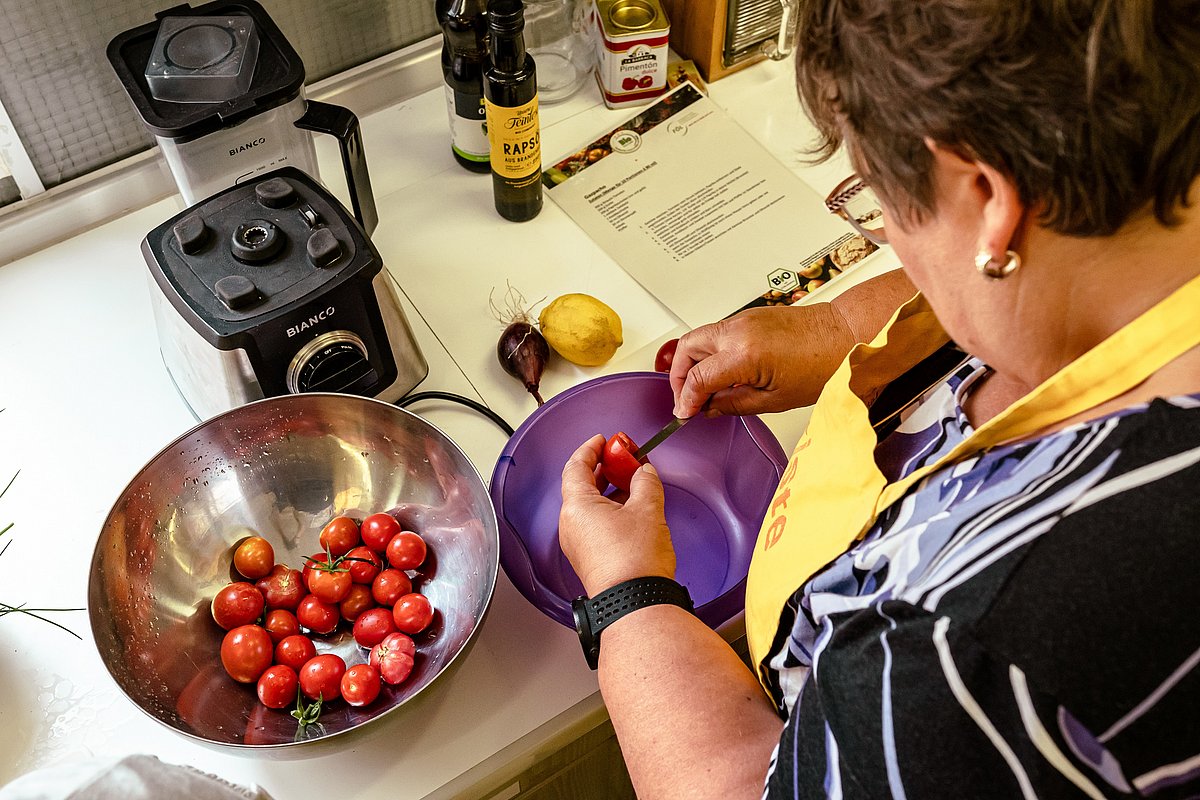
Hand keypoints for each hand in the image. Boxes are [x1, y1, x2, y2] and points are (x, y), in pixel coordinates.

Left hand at [558, 435, 675, 596]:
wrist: (635, 603)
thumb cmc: (635, 560)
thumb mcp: (648, 509)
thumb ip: (646, 482)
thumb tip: (644, 472)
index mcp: (577, 506)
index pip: (576, 466)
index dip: (590, 449)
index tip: (603, 440)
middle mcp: (571, 524)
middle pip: (581, 485)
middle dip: (603, 468)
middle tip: (624, 458)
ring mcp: (578, 543)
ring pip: (590, 506)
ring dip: (609, 490)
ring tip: (633, 481)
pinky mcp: (589, 558)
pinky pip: (595, 524)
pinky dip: (610, 510)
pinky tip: (632, 509)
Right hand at [669, 302, 853, 418]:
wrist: (844, 334)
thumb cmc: (822, 364)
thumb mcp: (775, 399)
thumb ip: (735, 404)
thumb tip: (711, 407)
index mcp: (744, 354)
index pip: (697, 377)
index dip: (685, 399)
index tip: (685, 413)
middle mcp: (738, 331)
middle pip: (686, 348)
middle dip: (678, 375)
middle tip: (686, 397)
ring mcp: (743, 320)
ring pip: (699, 338)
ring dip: (693, 362)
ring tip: (703, 387)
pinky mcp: (749, 316)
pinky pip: (717, 333)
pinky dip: (709, 352)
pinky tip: (721, 372)